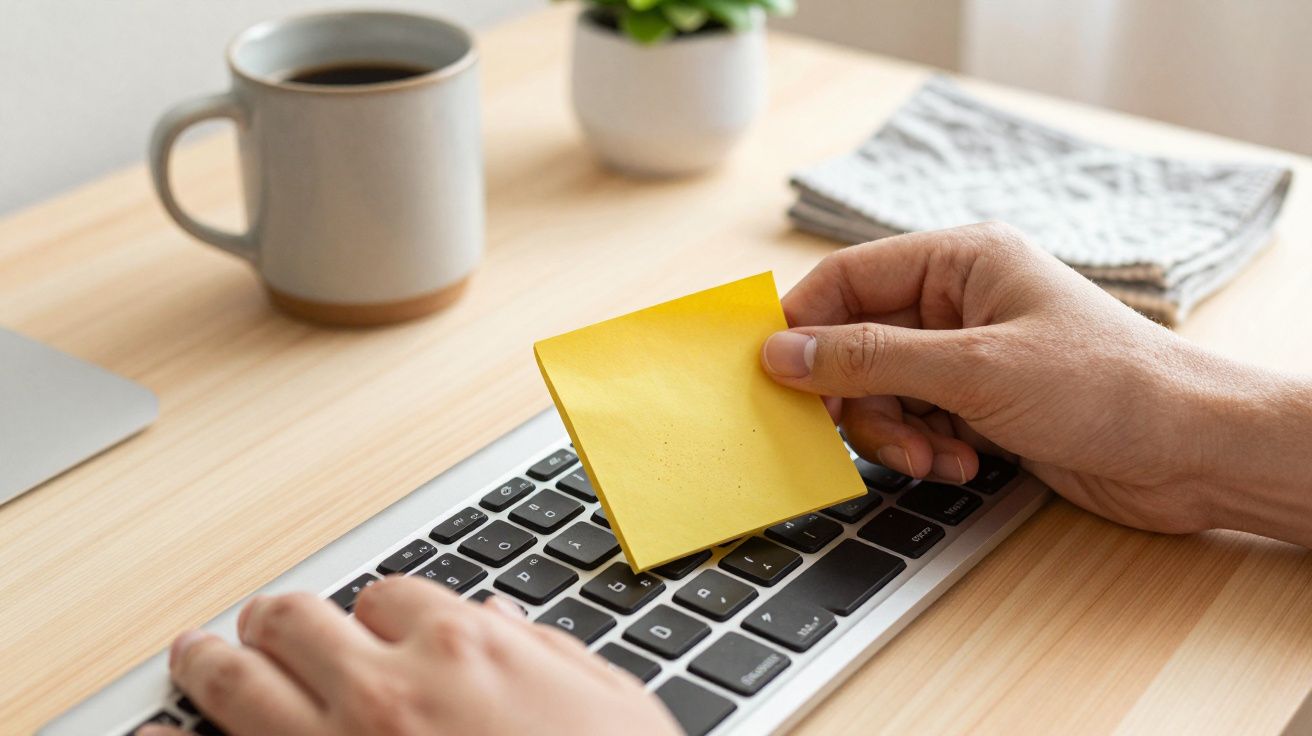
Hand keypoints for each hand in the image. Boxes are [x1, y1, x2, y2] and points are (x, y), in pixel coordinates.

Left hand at [138, 578, 678, 735]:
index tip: (374, 625)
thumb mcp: (610, 702)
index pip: (385, 594)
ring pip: (236, 682)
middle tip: (263, 625)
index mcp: (463, 649)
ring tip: (194, 656)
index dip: (378, 610)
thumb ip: (545, 653)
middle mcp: (385, 690)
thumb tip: (500, 623)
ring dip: (210, 662)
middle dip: (277, 619)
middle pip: (295, 621)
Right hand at [761, 222, 1311, 540]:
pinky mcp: (982, 404)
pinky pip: (918, 422)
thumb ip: (869, 360)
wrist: (1194, 451)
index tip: (772, 375)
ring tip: (938, 459)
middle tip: (872, 439)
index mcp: (960, 260)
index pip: (848, 279)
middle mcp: (960, 301)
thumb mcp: (973, 370)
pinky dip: (928, 449)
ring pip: (884, 392)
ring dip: (898, 435)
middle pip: (859, 344)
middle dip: (862, 400)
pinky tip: (966, 465)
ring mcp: (970, 355)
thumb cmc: (1104, 387)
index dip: (804, 326)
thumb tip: (781, 353)